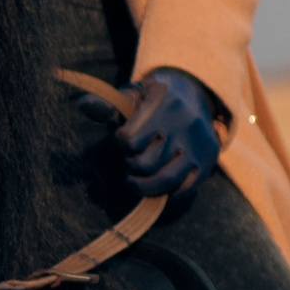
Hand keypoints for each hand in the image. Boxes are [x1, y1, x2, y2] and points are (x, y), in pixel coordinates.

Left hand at [119, 66, 223, 199]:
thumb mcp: (130, 95)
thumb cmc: (150, 101)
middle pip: (146, 161)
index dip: (118, 143)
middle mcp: (183, 120)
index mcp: (161, 100)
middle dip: (130, 165)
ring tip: (133, 182)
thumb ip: (106, 104)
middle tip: (128, 161)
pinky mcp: (207, 160)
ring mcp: (198, 142)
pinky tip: (155, 188)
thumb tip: (82, 104)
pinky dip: (166, 194)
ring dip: (143, 186)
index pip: (129, 138)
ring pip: (166, 178)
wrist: (192, 96)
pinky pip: (185, 188)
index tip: (120, 140)